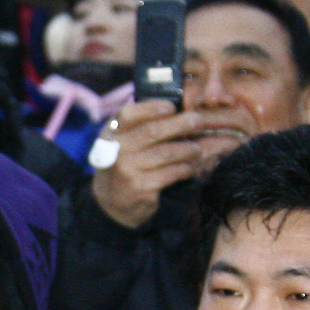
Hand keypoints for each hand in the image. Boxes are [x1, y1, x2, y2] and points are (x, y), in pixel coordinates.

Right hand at [88, 99, 205, 230]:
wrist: (111, 202)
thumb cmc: (125, 163)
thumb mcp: (123, 141)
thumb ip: (142, 124)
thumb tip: (181, 110)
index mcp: (111, 134)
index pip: (128, 114)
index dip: (152, 108)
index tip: (172, 107)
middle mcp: (115, 151)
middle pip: (152, 131)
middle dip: (180, 124)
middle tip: (198, 120)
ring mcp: (127, 170)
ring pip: (166, 153)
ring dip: (187, 149)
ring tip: (196, 149)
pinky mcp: (140, 188)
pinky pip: (171, 173)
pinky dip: (185, 169)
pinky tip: (188, 168)